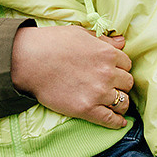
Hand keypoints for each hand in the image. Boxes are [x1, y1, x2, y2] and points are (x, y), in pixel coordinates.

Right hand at [11, 24, 132, 127]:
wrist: (29, 61)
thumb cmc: (52, 43)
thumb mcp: (81, 34)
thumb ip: (104, 40)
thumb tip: (122, 42)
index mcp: (107, 54)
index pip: (127, 64)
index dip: (120, 67)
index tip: (114, 71)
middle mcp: (107, 74)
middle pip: (127, 83)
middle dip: (121, 84)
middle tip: (112, 86)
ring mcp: (98, 93)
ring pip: (123, 102)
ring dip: (120, 102)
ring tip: (116, 104)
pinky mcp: (87, 109)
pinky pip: (110, 119)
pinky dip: (117, 122)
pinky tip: (119, 122)